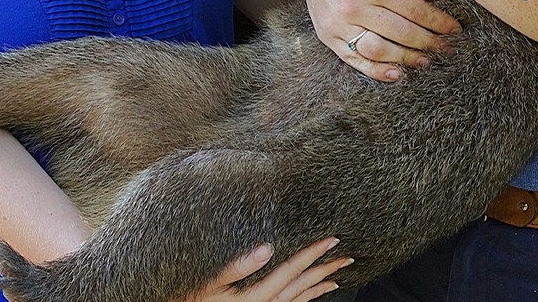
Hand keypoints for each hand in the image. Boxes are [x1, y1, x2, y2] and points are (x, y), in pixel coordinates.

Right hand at [186, 238, 349, 301]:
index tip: (330, 241)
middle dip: (324, 269)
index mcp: (256, 296)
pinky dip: (306, 299)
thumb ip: (237, 266)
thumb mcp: (210, 282)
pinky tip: (313, 294)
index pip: (291, 270)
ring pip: (299, 298)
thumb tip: (266, 248)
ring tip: (336, 276)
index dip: (312, 254)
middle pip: (302, 285)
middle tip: (345, 257)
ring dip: (319, 286)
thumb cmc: (192, 297)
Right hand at [297, 0, 459, 82]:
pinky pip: (355, 60)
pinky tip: (397, 73)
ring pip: (380, 51)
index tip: (455, 29)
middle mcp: (353, 6)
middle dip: (429, 42)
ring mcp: (339, 25)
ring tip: (426, 60)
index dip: (438, 22)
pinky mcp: (329, 37)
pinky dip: (377, 71)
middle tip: (447, 48)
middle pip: (401, 33)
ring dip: (407, 59)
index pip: (414, 10)